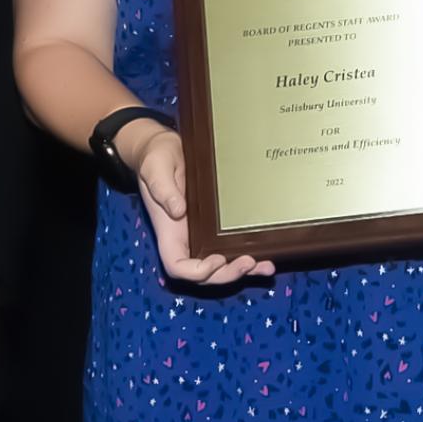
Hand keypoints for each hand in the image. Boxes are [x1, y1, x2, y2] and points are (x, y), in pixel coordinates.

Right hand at [127, 121, 276, 285]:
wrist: (165, 147)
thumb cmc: (156, 159)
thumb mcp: (155, 170)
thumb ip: (163, 190)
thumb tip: (178, 211)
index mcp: (169, 232)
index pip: (177, 266)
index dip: (197, 272)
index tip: (216, 259)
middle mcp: (185, 238)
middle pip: (204, 273)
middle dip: (227, 273)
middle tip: (248, 262)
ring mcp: (201, 234)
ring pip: (221, 265)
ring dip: (243, 270)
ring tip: (265, 266)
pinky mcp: (215, 225)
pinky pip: (230, 246)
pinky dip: (249, 256)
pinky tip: (267, 257)